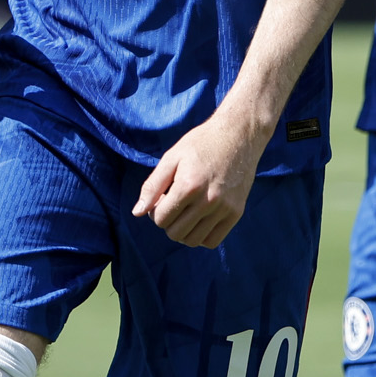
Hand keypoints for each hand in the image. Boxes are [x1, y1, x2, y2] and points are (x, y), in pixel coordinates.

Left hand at [132, 106, 270, 248]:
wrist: (238, 135)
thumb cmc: (201, 144)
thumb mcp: (172, 158)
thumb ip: (152, 186)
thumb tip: (137, 213)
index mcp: (188, 186)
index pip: (160, 219)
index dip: (155, 211)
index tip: (162, 198)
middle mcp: (208, 201)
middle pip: (175, 233)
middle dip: (167, 222)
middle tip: (173, 204)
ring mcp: (224, 209)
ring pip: (193, 240)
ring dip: (183, 231)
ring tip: (185, 212)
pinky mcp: (236, 213)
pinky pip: (212, 241)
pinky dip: (201, 236)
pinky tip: (198, 220)